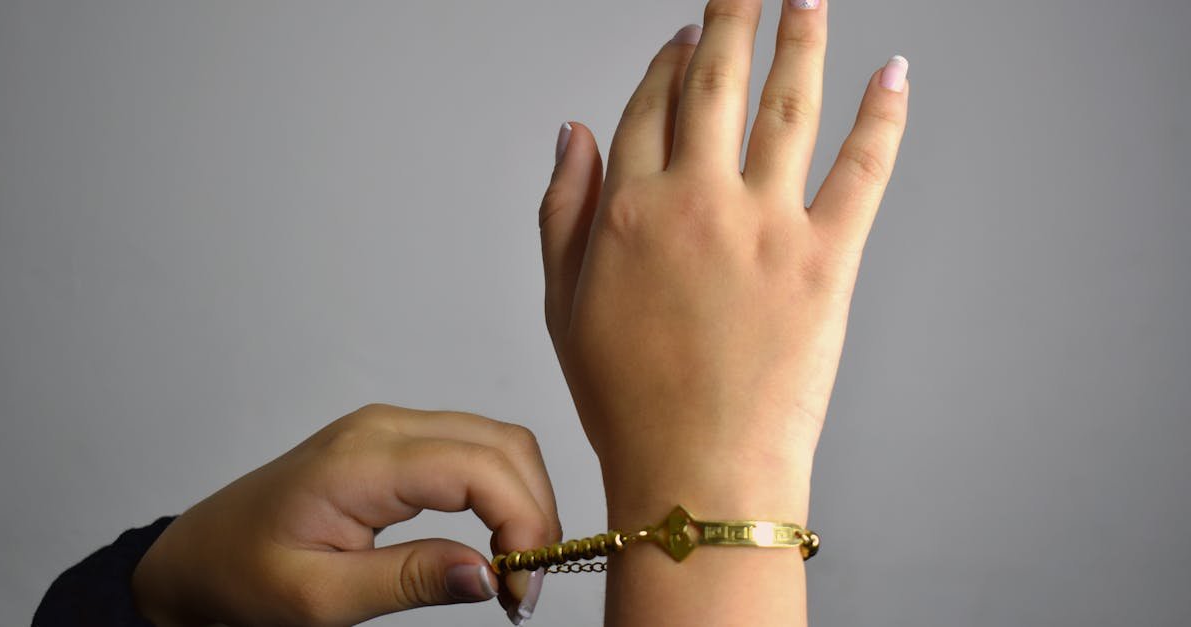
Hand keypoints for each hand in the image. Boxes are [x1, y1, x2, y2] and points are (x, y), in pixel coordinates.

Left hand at [132, 404, 560, 625]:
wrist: (198, 555)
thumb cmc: (242, 574)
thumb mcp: (318, 599)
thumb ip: (407, 581)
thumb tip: (490, 574)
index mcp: (361, 462)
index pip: (478, 468)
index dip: (522, 522)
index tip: (522, 587)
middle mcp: (384, 428)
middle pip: (502, 445)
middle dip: (535, 512)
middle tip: (526, 586)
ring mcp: (391, 428)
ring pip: (496, 442)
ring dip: (523, 500)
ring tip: (514, 568)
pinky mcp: (397, 442)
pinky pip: (473, 450)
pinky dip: (501, 491)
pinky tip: (495, 538)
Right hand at [539, 0, 908, 520]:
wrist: (697, 472)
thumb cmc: (628, 403)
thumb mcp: (563, 307)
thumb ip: (561, 211)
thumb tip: (569, 132)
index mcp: (629, 210)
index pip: (648, 106)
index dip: (666, 62)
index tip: (682, 35)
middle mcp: (696, 201)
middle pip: (715, 81)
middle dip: (731, 16)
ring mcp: (764, 225)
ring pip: (787, 104)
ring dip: (801, 37)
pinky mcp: (826, 259)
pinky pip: (863, 169)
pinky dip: (884, 116)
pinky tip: (894, 72)